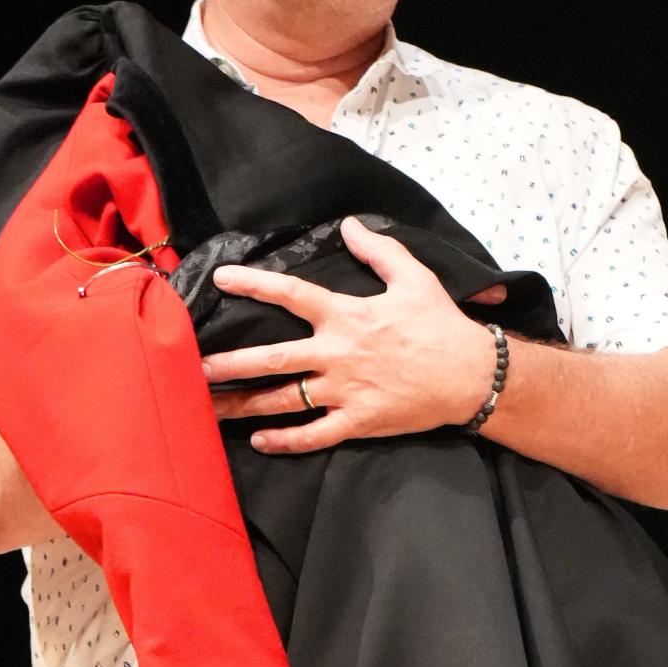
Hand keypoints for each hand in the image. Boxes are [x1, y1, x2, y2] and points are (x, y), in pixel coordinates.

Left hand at [201, 214, 507, 451]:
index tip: (222, 279)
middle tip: (196, 368)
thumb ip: (378, 250)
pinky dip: (286, 440)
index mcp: (347, 315)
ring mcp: (345, 391)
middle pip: (272, 358)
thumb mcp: (414, 277)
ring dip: (244, 405)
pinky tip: (260, 440)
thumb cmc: (442, 325)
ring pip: (283, 400)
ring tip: (210, 409)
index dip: (254, 284)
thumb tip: (350, 225)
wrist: (471, 376)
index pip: (291, 294)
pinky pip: (313, 435)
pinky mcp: (358, 421)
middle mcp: (337, 353)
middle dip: (230, 364)